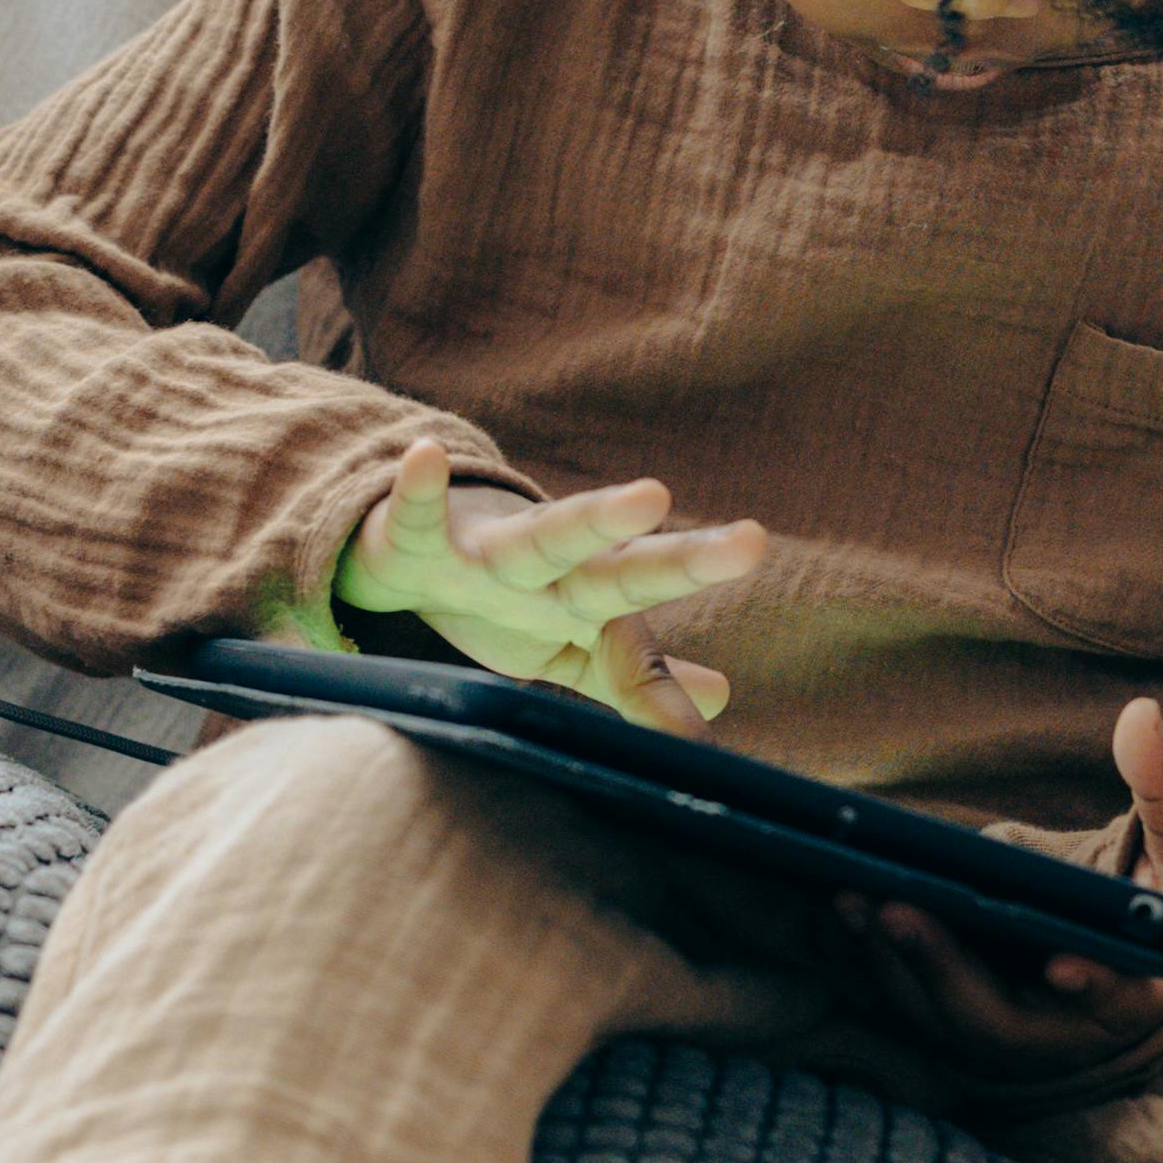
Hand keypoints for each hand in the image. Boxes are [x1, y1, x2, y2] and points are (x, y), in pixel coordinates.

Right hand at [337, 438, 766, 730]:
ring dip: (595, 518)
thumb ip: (637, 674)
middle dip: (682, 564)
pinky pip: (418, 516)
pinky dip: (419, 489)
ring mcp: (490, 552)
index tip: (722, 705)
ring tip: (655, 496)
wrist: (409, 552)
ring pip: (547, 539)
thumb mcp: (571, 646)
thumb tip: (723, 698)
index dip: (670, 685)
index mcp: (587, 603)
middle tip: (753, 544)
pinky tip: (425, 457)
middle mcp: (552, 573)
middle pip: (622, 575)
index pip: (640, 647)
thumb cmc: (506, 601)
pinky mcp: (419, 538)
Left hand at [851, 693, 1162, 1075]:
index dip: (1088, 982)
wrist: (1115, 964)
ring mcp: (992, 1034)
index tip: (1064, 964)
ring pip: (932, 1012)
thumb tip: (1142, 716)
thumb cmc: (1151, 903)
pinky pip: (899, 997)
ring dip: (888, 960)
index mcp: (1129, 996)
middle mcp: (1054, 1033)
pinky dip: (864, 959)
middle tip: (896, 908)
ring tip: (851, 894)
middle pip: (991, 1017)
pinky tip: (832, 904)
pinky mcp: (947, 1020)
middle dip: (940, 965)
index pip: (1111, 998)